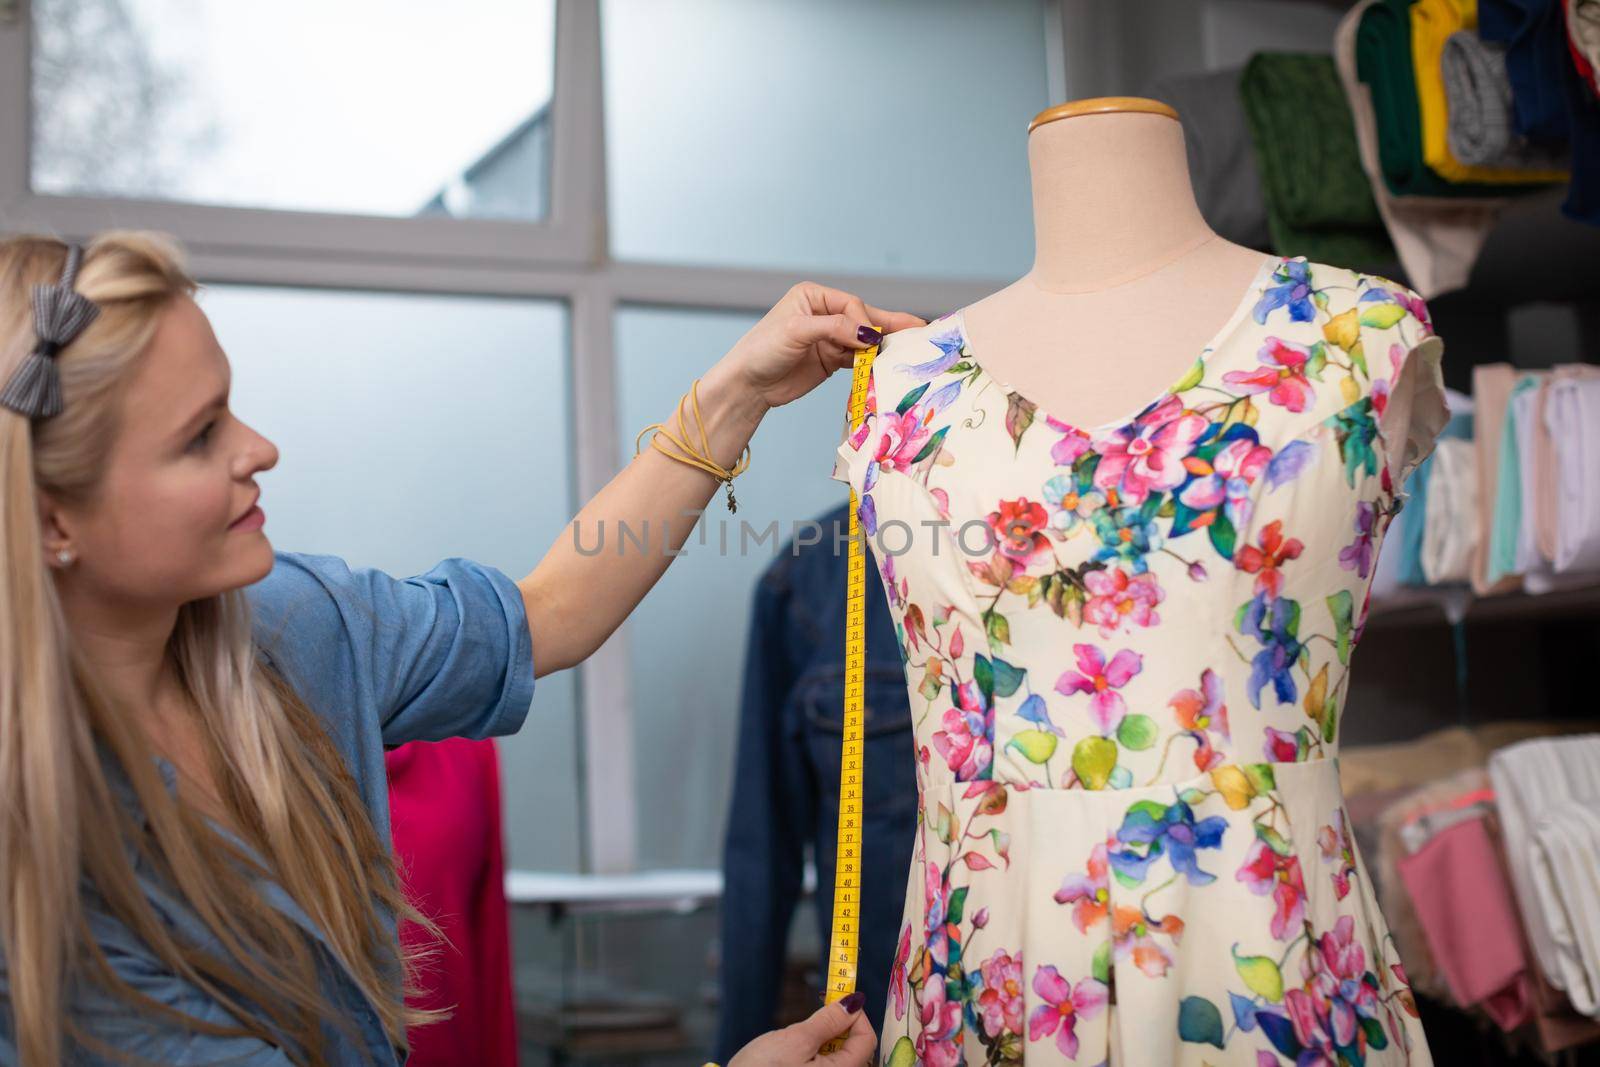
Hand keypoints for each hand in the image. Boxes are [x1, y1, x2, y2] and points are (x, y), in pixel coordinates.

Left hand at [717, 282, 925, 412]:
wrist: (748, 385)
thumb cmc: (763, 350)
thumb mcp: (796, 332)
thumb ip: (834, 328)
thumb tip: (868, 333)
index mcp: (813, 297)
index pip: (851, 304)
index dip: (863, 320)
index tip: (868, 339)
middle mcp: (824, 314)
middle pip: (863, 319)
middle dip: (888, 327)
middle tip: (919, 330)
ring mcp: (830, 338)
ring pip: (864, 340)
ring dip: (882, 347)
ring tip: (911, 348)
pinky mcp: (832, 361)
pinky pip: (858, 359)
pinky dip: (871, 363)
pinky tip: (887, 365)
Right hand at [726, 993, 876, 1066]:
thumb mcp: (795, 1040)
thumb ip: (828, 1021)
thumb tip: (855, 1001)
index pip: (866, 1040)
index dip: (856, 1014)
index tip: (836, 997)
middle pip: (855, 1049)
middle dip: (839, 1026)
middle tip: (818, 1010)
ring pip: (837, 1057)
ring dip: (826, 1039)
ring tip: (798, 1037)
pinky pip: (823, 1066)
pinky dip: (815, 1052)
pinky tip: (793, 1052)